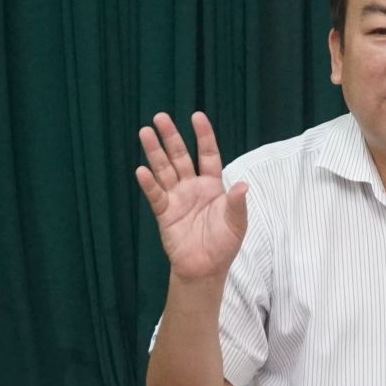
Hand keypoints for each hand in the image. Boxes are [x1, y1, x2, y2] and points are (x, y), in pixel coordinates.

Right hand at [135, 111, 247, 282]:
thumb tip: (243, 186)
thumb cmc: (223, 245)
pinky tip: (141, 170)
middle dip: (171, 137)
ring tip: (145, 133)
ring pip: (164, 170)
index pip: (207, 154)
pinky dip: (149, 184)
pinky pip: (156, 195)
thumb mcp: (236, 223)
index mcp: (212, 185)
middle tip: (160, 117)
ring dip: (154, 152)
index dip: (203, 136)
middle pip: (180, 156)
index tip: (196, 116)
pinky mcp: (165, 214)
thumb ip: (237, 204)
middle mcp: (192, 187)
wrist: (205, 269)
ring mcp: (177, 198)